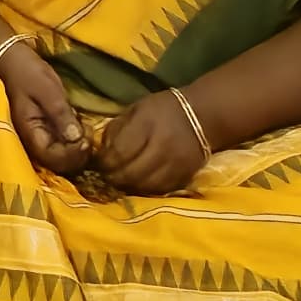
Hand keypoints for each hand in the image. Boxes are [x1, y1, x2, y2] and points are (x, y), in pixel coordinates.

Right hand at [0, 52, 90, 176]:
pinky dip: (75, 141)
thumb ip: (61, 114)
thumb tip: (76, 139)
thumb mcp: (47, 91)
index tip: (86, 140)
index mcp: (30, 133)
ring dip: (78, 149)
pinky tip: (82, 127)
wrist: (15, 61)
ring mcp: (41, 135)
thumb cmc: (28, 74)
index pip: (52, 158)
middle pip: (58, 163)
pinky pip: (63, 144)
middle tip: (89, 136)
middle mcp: (34, 140)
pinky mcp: (48, 129)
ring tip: (88, 132)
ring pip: (62, 155)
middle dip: (78, 154)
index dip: (72, 155)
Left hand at [91, 91, 212, 196]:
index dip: (104, 162)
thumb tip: (101, 152)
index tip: (97, 163)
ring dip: (128, 186)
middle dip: (113, 177)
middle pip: (130, 173)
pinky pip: (160, 190)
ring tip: (120, 181)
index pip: (119, 152)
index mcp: (146, 125)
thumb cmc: (163, 110)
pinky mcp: (185, 176)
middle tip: (106, 176)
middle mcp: (162, 146)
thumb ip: (116, 129)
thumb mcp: (136, 110)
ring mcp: (175, 164)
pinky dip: (145, 190)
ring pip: (144, 185)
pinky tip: (138, 184)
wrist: (203, 116)